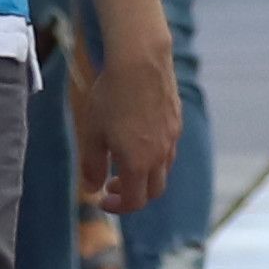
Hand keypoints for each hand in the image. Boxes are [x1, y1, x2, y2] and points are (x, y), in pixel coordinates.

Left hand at [83, 28, 181, 214]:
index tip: (102, 199)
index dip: (118, 207)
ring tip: (124, 160)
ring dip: (145, 175)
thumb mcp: (92, 133)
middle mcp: (160, 156)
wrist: (140, 61)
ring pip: (163, 170)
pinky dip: (154, 156)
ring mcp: (172, 138)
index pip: (134, 202)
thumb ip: (92, 166)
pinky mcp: (176, 121)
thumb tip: (91, 189)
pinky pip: (169, 148)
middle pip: (154, 192)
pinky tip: (139, 137)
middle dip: (133, 195)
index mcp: (138, 164)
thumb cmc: (111, 96)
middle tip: (112, 185)